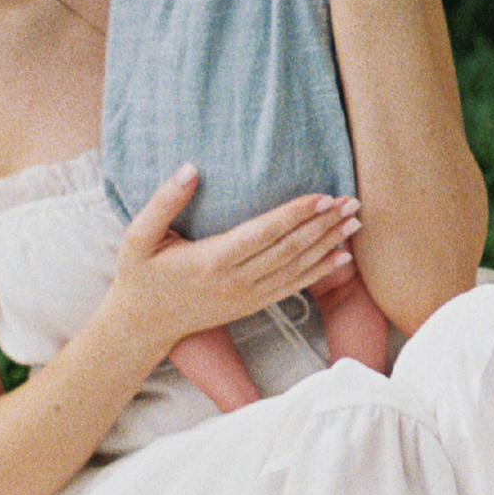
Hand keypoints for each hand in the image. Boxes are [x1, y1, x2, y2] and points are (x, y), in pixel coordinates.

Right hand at [108, 165, 358, 369]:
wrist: (142, 325)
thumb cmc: (139, 276)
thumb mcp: (138, 236)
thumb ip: (164, 202)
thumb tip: (190, 169)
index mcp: (212, 260)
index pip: (264, 233)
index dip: (295, 214)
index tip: (322, 196)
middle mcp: (235, 281)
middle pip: (289, 249)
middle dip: (323, 225)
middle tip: (352, 202)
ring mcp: (246, 296)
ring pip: (297, 268)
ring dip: (329, 244)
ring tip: (355, 222)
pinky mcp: (252, 305)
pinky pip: (293, 287)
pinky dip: (320, 271)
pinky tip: (341, 257)